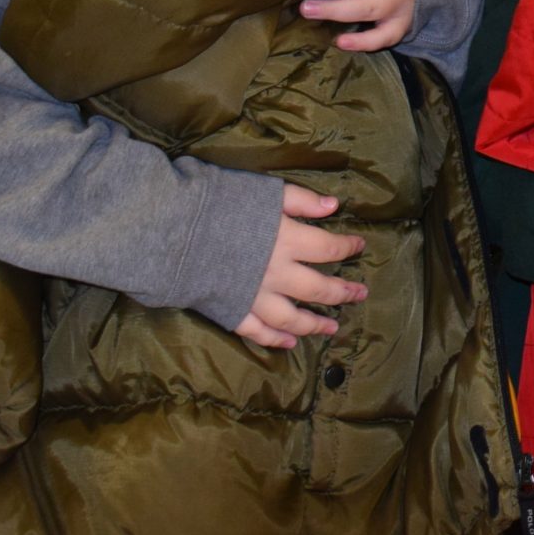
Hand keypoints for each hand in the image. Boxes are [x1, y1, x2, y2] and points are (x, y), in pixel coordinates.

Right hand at [234, 183, 366, 349]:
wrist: (172, 231)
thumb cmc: (218, 203)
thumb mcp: (264, 191)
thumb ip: (300, 200)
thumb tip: (334, 206)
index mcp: (288, 241)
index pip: (329, 247)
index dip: (347, 247)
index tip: (359, 246)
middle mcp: (278, 274)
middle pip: (318, 288)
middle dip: (343, 292)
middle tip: (360, 294)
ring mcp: (255, 297)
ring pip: (293, 317)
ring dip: (315, 323)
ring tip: (332, 326)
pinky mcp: (232, 312)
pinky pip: (258, 331)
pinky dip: (276, 339)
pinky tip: (290, 343)